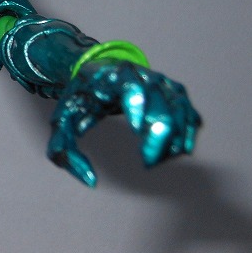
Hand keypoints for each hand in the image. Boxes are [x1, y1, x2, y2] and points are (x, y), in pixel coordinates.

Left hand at [47, 61, 200, 186]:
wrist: (95, 72)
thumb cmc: (79, 98)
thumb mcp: (62, 123)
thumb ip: (65, 152)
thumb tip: (91, 181)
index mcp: (110, 76)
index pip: (129, 84)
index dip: (136, 104)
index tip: (136, 130)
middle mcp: (140, 74)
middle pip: (160, 100)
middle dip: (158, 134)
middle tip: (146, 161)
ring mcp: (160, 82)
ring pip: (179, 109)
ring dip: (174, 140)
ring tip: (155, 159)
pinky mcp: (173, 92)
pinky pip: (189, 114)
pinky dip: (186, 136)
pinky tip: (173, 152)